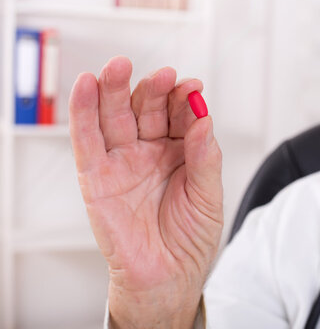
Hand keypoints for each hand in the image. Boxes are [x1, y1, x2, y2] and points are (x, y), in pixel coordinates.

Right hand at [69, 56, 222, 327]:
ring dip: (115, 89)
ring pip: (115, 116)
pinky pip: (87, 140)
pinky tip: (87, 86)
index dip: (184, 99)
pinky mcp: (96, 177)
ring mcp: (123, 161)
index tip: (192, 87)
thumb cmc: (190, 239)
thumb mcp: (208, 196)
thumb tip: (205, 117)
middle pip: (147, 109)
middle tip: (163, 77)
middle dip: (153, 89)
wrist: (167, 278)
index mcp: (181, 152)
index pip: (180, 115)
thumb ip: (205, 157)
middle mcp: (150, 151)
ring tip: (120, 67)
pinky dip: (84, 112)